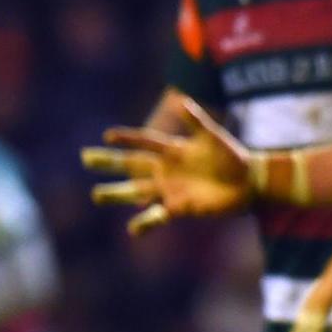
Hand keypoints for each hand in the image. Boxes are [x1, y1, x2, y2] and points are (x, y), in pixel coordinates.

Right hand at [82, 97, 252, 235]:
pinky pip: (157, 216)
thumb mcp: (212, 136)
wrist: (245, 182)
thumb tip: (182, 101)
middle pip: (131, 165)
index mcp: (172, 150)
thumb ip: (196, 121)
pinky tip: (132, 229)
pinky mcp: (178, 207)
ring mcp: (169, 189)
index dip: (127, 139)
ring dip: (117, 193)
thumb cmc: (230, 156)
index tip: (107, 136)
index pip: (144, 142)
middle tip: (86, 158)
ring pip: (136, 191)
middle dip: (109, 162)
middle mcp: (165, 169)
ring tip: (96, 195)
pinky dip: (145, 223)